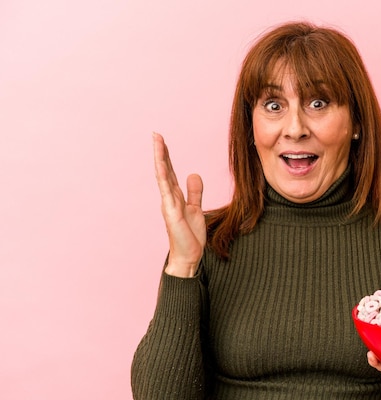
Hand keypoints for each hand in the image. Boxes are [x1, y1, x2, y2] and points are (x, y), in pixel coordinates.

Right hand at [153, 132, 205, 276]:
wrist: (189, 256)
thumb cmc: (190, 236)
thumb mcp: (196, 209)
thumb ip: (194, 192)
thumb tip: (193, 173)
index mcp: (175, 196)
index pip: (169, 172)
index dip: (166, 156)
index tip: (163, 140)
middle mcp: (169, 198)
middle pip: (164, 170)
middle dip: (160, 152)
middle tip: (156, 134)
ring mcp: (168, 204)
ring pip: (162, 176)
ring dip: (160, 159)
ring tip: (157, 142)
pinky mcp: (171, 212)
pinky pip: (166, 190)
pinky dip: (163, 176)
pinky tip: (161, 164)